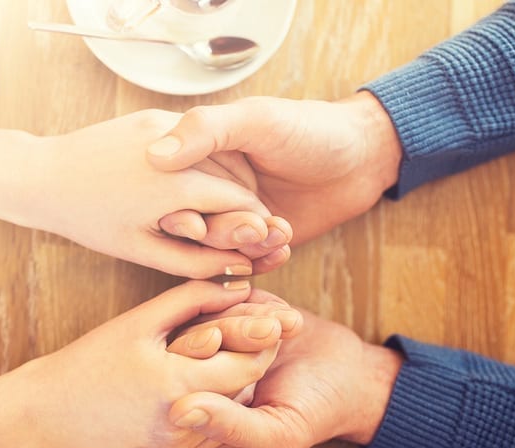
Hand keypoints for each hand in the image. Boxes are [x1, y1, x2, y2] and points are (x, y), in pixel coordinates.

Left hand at [0, 111, 291, 277]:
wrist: (44, 175)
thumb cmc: (90, 220)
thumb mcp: (141, 250)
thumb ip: (194, 262)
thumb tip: (238, 270)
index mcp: (175, 187)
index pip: (240, 200)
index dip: (258, 221)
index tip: (266, 236)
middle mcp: (175, 150)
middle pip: (236, 173)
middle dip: (251, 199)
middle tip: (258, 224)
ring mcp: (163, 124)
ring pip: (219, 150)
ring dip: (234, 175)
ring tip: (233, 204)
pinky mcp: (152, 114)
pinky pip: (197, 136)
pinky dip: (210, 157)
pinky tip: (203, 178)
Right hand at [0, 280, 302, 447]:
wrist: (55, 409)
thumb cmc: (93, 358)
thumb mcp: (142, 320)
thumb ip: (193, 298)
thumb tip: (238, 282)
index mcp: (176, 385)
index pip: (247, 365)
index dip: (264, 339)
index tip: (273, 315)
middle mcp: (184, 422)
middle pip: (246, 387)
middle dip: (259, 356)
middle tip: (272, 328)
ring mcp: (181, 444)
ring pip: (234, 408)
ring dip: (242, 379)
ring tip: (247, 347)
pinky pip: (214, 424)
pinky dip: (221, 398)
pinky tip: (218, 374)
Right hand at [147, 92, 401, 244]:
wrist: (360, 158)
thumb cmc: (307, 128)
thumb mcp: (254, 119)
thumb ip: (204, 130)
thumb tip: (153, 156)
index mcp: (199, 156)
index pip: (168, 193)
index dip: (177, 212)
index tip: (194, 223)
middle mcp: (212, 188)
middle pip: (192, 226)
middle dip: (219, 232)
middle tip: (253, 225)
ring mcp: (235, 216)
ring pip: (218, 248)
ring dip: (245, 246)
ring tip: (279, 230)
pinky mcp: (258, 241)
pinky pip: (246, 262)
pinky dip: (262, 260)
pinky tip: (283, 248)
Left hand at [169, 309, 401, 447]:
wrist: (352, 379)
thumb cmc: (313, 415)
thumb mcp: (276, 433)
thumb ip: (229, 427)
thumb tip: (177, 414)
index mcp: (203, 401)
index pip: (180, 370)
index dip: (201, 351)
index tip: (229, 342)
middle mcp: (208, 367)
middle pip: (197, 333)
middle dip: (235, 327)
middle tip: (274, 331)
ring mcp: (228, 334)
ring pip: (218, 309)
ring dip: (256, 313)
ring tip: (293, 324)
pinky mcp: (247, 309)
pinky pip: (239, 294)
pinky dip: (266, 303)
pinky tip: (292, 319)